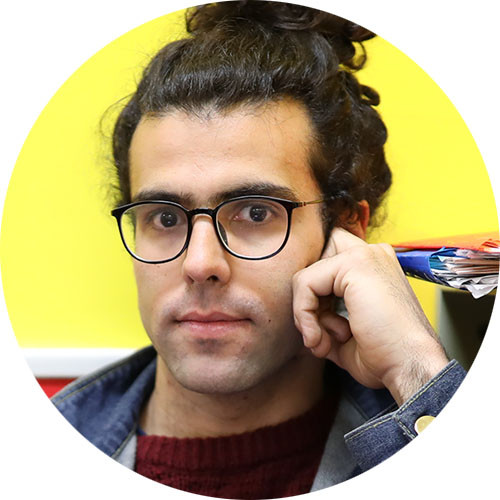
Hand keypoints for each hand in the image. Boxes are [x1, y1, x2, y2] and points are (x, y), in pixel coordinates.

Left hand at [292, 227, 448, 404]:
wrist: (409, 367)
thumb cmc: (384, 355)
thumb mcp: (343, 330)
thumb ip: (321, 314)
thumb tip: (300, 314)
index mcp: (372, 267)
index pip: (323, 264)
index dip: (313, 298)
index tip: (322, 332)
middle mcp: (370, 254)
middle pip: (313, 262)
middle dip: (307, 299)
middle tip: (318, 334)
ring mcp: (363, 255)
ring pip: (305, 277)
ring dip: (305, 316)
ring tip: (324, 342)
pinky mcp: (354, 263)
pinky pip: (305, 283)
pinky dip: (304, 315)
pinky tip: (321, 339)